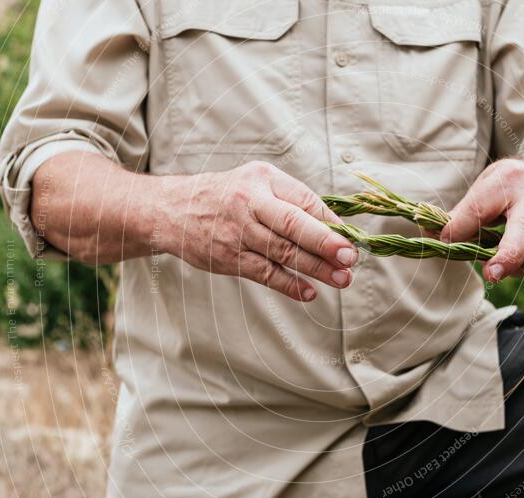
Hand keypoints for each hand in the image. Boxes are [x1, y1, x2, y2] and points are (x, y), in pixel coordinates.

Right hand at [157, 161, 356, 301]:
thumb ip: (294, 200)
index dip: (330, 222)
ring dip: (315, 268)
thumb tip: (337, 227)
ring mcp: (237, 233)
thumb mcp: (259, 182)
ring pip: (282, 252)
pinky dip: (288, 285)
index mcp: (262, 180)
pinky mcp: (229, 258)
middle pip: (293, 225)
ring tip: (342, 279)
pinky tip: (309, 292)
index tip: (352, 238)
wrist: (172, 210)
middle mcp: (249, 204)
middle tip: (350, 257)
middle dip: (325, 243)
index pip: (304, 200)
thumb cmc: (228, 195)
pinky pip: (264, 273)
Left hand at [439, 149, 523, 281]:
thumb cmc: (517, 186)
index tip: (442, 240)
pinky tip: (517, 251)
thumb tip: (428, 234)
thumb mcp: (489, 187)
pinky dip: (516, 264)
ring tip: (498, 252)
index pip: (479, 208)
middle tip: (492, 273)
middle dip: (508, 254)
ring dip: (503, 264)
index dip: (458, 228)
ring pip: (522, 259)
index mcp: (510, 179)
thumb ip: (463, 212)